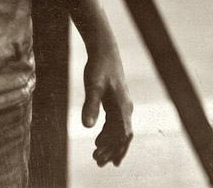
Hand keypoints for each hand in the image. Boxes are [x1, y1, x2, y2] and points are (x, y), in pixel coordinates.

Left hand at [81, 49, 132, 166]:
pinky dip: (108, 134)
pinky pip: (114, 123)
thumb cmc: (98, 66)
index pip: (123, 134)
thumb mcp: (92, 86)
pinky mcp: (116, 102)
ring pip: (118, 131)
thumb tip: (87, 127)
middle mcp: (126, 108)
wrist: (103, 50)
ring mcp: (122, 105)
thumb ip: (90, 106)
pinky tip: (98, 140)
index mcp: (123, 106)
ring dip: (109, 144)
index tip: (104, 159)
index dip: (115, 148)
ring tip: (97, 156)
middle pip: (121, 136)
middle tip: (97, 163)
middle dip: (111, 151)